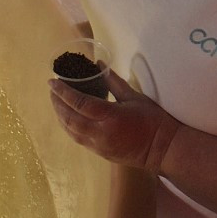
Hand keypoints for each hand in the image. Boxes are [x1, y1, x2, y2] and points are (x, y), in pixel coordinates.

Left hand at [49, 71, 183, 174]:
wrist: (164, 150)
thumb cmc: (154, 121)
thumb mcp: (134, 97)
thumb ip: (114, 82)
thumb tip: (99, 64)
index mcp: (110, 117)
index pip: (79, 103)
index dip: (62, 91)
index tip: (52, 81)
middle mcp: (100, 133)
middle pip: (70, 117)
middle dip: (57, 103)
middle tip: (51, 90)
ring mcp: (98, 145)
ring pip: (71, 130)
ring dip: (60, 116)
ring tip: (55, 102)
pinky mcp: (100, 153)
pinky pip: (77, 138)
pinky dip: (68, 127)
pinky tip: (65, 118)